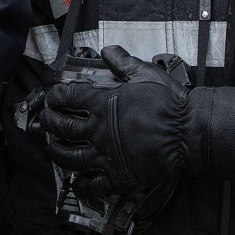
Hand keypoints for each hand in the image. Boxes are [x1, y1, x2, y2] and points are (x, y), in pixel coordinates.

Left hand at [39, 45, 195, 195]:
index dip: (55, 97)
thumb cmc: (169, 102)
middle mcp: (99, 130)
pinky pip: (94, 185)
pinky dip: (82, 185)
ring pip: (72, 157)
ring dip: (57, 153)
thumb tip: (107, 50)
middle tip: (44, 121)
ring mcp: (107, 155)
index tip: (51, 98)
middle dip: (49, 123)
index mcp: (102, 104)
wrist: (190, 131)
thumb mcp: (145, 73)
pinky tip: (76, 183)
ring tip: (52, 149)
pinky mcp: (120, 176)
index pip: (68, 98)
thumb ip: (122, 62)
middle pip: (63, 128)